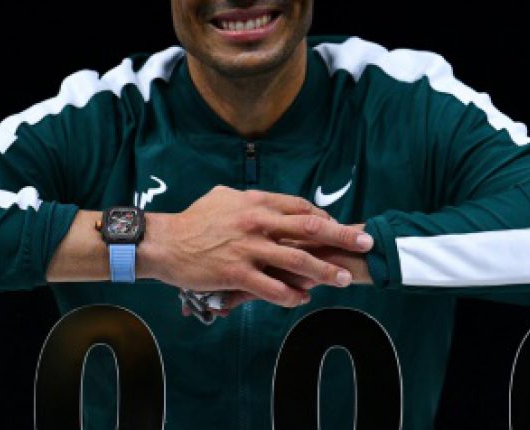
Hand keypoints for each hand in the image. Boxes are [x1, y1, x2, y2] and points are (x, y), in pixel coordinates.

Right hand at [139, 185, 373, 308]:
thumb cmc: (193, 220)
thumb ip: (250, 199)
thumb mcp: (223, 197)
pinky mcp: (238, 273)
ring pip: (298, 260)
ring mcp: (249, 249)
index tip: (340, 226)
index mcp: (256, 202)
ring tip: (343, 280)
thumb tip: (267, 201)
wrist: (164, 242)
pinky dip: (292, 295)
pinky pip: (273, 288)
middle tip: (364, 244)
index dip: (324, 218)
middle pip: (310, 228)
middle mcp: (257, 223)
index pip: (301, 207)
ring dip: (325, 271)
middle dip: (341, 237)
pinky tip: (304, 298)